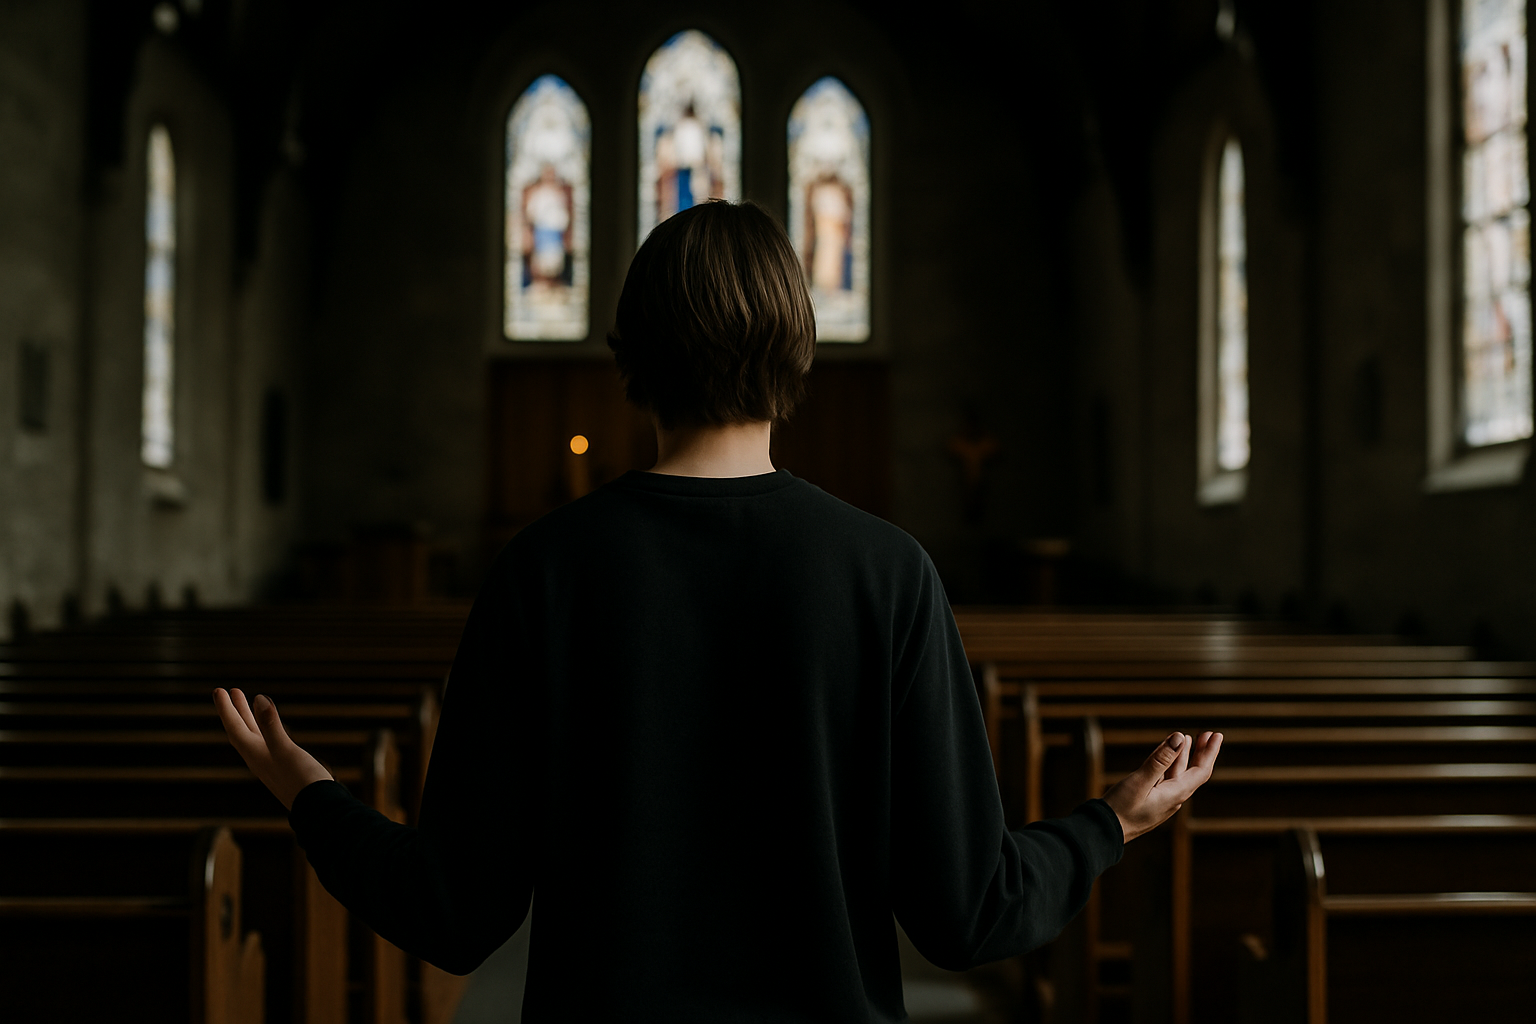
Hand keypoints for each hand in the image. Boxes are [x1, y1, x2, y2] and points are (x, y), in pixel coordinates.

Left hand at [214, 688, 333, 810]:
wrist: (319, 808)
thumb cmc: (302, 780)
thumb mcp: (285, 749)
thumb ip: (271, 725)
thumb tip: (259, 699)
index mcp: (256, 754)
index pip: (235, 728)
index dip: (226, 709)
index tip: (219, 690)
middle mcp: (260, 758)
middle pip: (242, 731)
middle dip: (235, 711)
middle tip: (229, 691)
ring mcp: (272, 763)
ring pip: (255, 736)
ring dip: (250, 718)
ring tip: (249, 702)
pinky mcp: (284, 766)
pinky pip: (268, 742)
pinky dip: (266, 729)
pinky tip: (272, 727)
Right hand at [1101, 730, 1222, 842]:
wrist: (1105, 832)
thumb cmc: (1121, 808)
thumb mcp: (1140, 781)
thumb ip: (1160, 760)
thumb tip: (1179, 737)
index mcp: (1175, 794)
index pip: (1201, 771)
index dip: (1210, 752)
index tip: (1216, 735)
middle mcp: (1173, 798)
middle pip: (1193, 772)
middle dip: (1201, 752)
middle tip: (1208, 734)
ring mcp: (1163, 800)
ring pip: (1179, 774)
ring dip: (1185, 756)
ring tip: (1187, 739)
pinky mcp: (1152, 800)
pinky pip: (1167, 778)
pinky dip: (1170, 763)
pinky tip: (1166, 757)